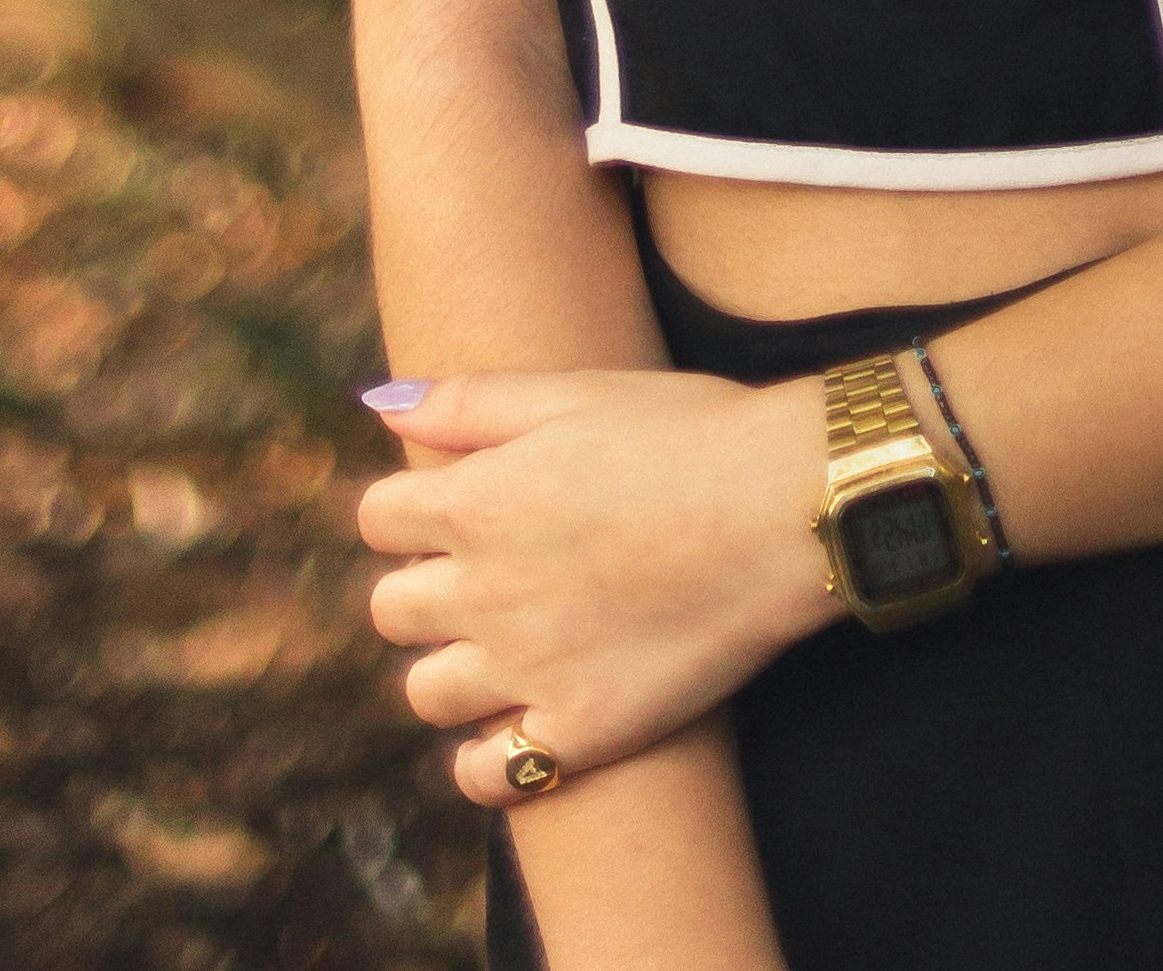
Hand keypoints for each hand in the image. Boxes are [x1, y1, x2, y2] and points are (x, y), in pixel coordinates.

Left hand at [356, 368, 835, 807]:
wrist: (783, 509)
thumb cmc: (687, 432)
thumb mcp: (574, 390)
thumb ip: (469, 400)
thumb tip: (379, 403)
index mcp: (475, 501)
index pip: (379, 518)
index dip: (412, 508)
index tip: (458, 506)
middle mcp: (484, 593)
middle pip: (392, 609)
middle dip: (425, 586)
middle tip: (487, 573)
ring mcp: (528, 670)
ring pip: (427, 692)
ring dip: (451, 666)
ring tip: (504, 645)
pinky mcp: (579, 731)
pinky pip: (488, 771)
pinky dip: (489, 755)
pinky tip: (521, 723)